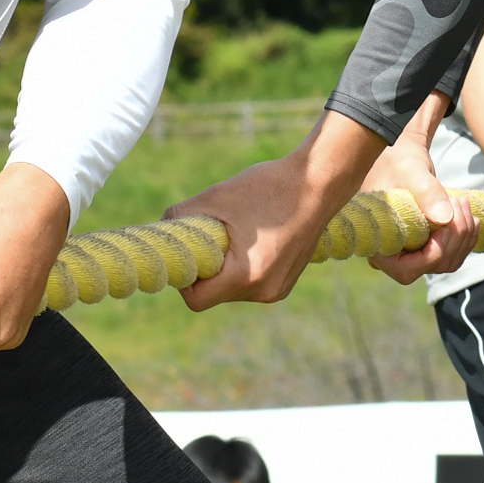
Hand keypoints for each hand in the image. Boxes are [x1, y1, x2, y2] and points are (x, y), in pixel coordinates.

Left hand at [175, 111, 473, 308]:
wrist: (320, 182)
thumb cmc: (268, 186)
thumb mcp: (217, 196)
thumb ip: (182, 215)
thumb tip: (163, 228)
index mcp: (247, 275)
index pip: (196, 300)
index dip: (185, 279)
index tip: (189, 252)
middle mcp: (264, 291)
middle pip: (214, 295)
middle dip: (207, 269)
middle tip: (212, 235)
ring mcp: (278, 289)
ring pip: (232, 289)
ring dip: (225, 266)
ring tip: (237, 232)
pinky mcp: (285, 282)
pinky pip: (250, 283)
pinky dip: (243, 265)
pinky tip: (255, 237)